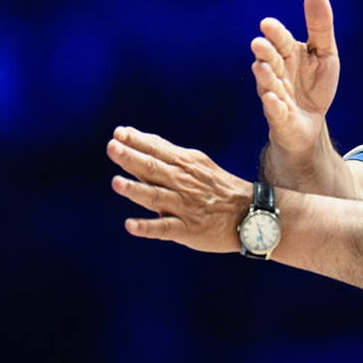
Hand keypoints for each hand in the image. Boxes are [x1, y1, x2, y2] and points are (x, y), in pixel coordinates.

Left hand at [107, 127, 252, 251]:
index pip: (158, 149)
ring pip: (156, 196)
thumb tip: (136, 141)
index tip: (118, 133)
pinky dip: (147, 227)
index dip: (137, 141)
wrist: (251, 214)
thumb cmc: (218, 188)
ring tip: (116, 183)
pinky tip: (130, 225)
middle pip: (154, 168)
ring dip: (136, 190)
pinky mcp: (188, 230)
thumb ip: (167, 156)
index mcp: (186, 164)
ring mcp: (185, 207)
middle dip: (132, 158)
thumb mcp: (197, 165)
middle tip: (112, 147)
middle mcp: (183, 183)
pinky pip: (165, 228)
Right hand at [250, 0, 339, 155]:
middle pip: (270, 61)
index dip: (275, 33)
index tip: (267, 24)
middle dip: (265, 53)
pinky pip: (275, 112)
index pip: (281, 41)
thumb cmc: (314, 86)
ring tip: (261, 67)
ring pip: (268, 85)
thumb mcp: (324, 53)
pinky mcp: (279, 118)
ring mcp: (275, 96)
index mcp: (288, 55)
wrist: (310, 124)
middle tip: (259, 44)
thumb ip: (320, 26)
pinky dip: (273, 106)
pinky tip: (272, 99)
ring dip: (264, 77)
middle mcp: (277, 73)